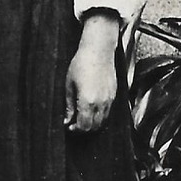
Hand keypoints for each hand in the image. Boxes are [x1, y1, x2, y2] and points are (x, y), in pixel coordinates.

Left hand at [64, 11, 119, 133]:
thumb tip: (67, 120)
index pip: (83, 126)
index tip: (69, 127)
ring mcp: (109, 100)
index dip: (75, 130)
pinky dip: (100, 117)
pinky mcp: (114, 95)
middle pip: (94, 127)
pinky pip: (108, 113)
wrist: (98, 50)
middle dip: (83, 129)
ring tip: (82, 118)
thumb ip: (69, 105)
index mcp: (87, 101)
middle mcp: (101, 103)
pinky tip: (92, 111)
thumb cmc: (81, 63)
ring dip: (92, 124)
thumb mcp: (69, 85)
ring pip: (103, 122)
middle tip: (74, 125)